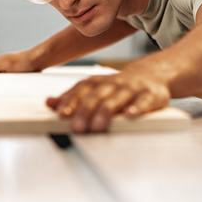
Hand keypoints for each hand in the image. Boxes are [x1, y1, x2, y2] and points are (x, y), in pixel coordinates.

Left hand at [46, 71, 170, 132]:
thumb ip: (74, 96)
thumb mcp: (96, 88)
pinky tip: (130, 115)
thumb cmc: (120, 86)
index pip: (82, 90)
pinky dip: (136, 108)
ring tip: (97, 125)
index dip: (71, 101)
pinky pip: (143, 101)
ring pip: (117, 98)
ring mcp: (132, 89)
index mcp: (99, 82)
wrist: (152, 74)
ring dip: (105, 111)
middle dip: (85, 111)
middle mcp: (114, 84)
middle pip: (97, 95)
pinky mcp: (150, 95)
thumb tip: (49, 103)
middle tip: (77, 128)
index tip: (61, 114)